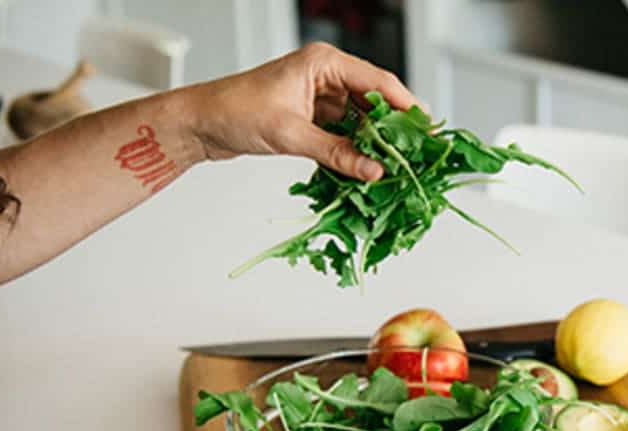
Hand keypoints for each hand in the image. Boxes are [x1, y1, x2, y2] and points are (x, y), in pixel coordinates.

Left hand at [183, 43, 420, 181]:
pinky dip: (357, 150)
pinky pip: (347, 132)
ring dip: (376, 143)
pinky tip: (367, 168)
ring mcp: (321, 95)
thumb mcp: (290, 135)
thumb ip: (336, 153)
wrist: (199, 123)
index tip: (427, 132)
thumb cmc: (233, 111)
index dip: (408, 108)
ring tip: (395, 166)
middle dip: (395, 130)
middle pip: (376, 101)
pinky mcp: (314, 115)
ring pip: (363, 119)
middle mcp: (327, 75)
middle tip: (416, 155)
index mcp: (324, 63)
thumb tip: (374, 171)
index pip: (379, 82)